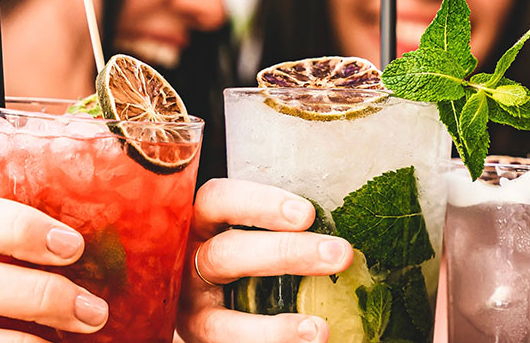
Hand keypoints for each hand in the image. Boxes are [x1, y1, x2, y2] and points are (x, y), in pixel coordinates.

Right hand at [176, 179, 353, 342]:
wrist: (210, 306)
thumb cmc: (241, 261)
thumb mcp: (248, 237)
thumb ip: (280, 234)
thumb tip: (340, 241)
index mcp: (202, 226)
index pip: (217, 200)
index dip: (259, 203)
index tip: (306, 213)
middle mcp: (190, 266)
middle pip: (225, 254)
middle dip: (284, 253)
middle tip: (337, 254)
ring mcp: (191, 310)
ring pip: (220, 323)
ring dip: (273, 330)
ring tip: (318, 330)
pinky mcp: (198, 341)